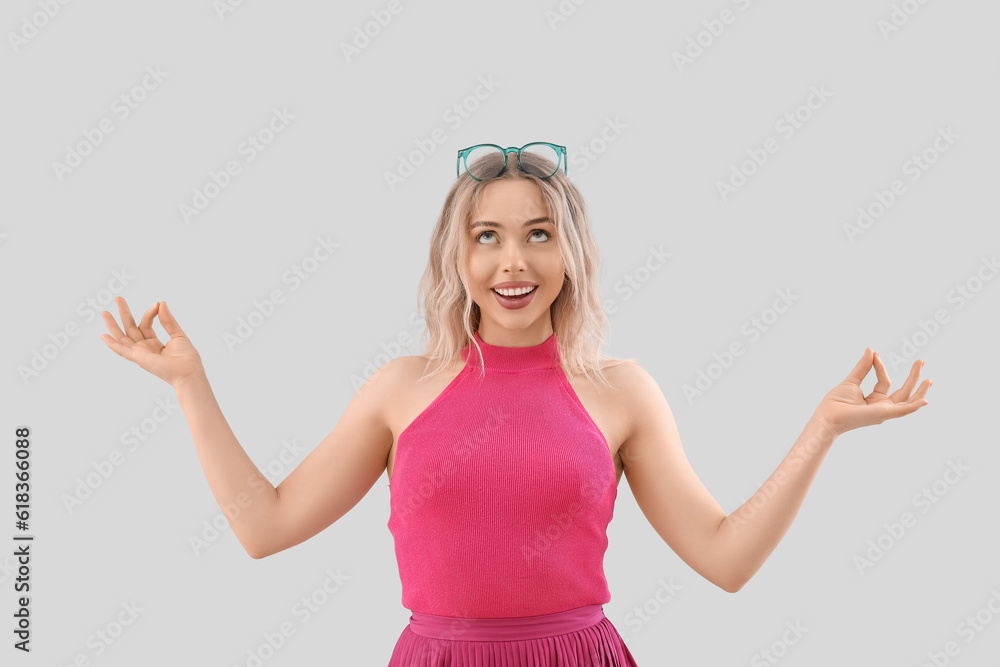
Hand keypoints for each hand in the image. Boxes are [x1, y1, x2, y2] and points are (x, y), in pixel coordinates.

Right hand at [100, 297, 204, 388]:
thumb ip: (168, 320)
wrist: (188, 372)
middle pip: (131, 328)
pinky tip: (103, 336)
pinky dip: (112, 344)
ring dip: (113, 325)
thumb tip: (161, 303)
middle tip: (118, 298)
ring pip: (122, 337)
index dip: (149, 313)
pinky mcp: (138, 358)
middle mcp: (145, 348)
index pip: (146, 324)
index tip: (157, 304)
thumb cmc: (187, 358)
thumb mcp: (178, 335)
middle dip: (124, 313)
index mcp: (154, 343)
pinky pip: (122, 351)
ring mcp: (140, 353)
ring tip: (104, 312)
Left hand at [814, 348, 931, 436]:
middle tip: (921, 361)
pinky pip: (903, 411)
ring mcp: (884, 411)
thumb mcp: (852, 381)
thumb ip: (863, 367)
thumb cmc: (836, 403)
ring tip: (929, 379)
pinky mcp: (883, 414)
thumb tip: (871, 350)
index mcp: (874, 400)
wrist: (828, 415)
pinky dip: (914, 406)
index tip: (874, 354)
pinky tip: (924, 400)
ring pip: (908, 401)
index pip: (884, 381)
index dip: (880, 366)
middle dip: (913, 377)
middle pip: (903, 391)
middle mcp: (882, 407)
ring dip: (919, 390)